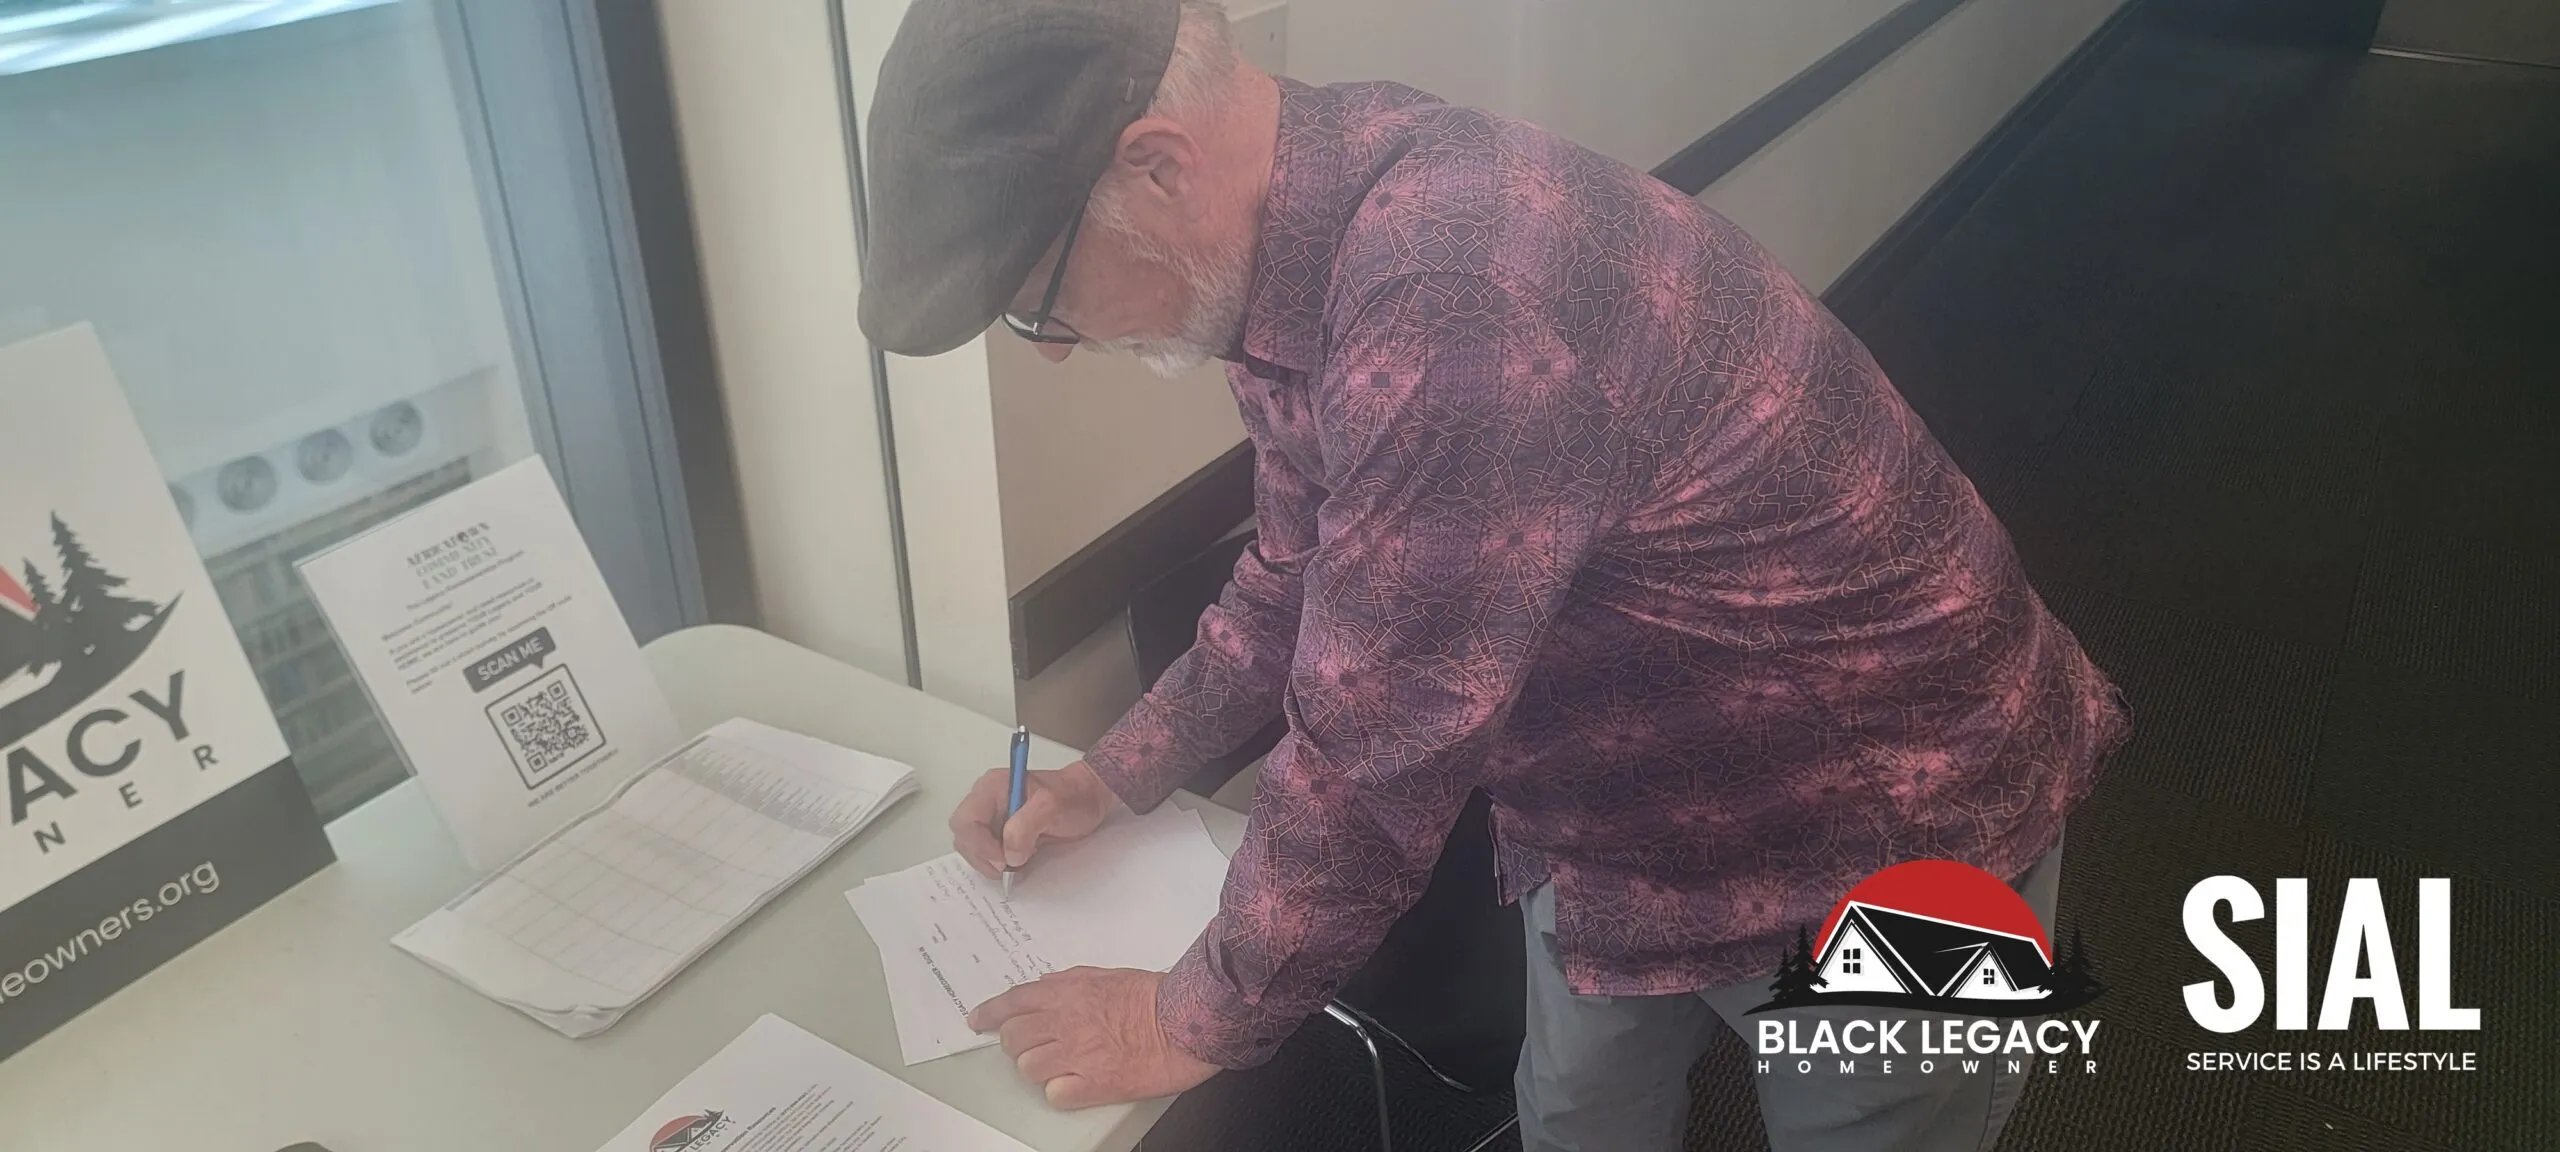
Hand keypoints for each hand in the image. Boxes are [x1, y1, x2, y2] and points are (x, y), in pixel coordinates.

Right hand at [950, 759, 1114, 877]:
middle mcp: (987, 802)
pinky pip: (987, 854)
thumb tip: (1010, 854)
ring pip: (972, 848)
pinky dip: (998, 864)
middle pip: (963, 836)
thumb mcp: (1052, 806)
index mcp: (993, 787)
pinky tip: (1019, 861)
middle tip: (1007, 866)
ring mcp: (993, 819)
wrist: (1089, 799)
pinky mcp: (1000, 834)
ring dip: (990, 862)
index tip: (1002, 859)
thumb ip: (1025, 826)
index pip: (965, 820)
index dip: (979, 844)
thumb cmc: (1073, 796)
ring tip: (1018, 862)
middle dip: (982, 856)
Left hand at [969, 967, 1218, 1107]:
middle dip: (1016, 1043)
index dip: (989, 1013)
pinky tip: (1077, 1083)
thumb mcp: (1107, 975)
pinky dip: (1061, 1091)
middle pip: (1014, 1038)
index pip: (1012, 1001)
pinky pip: (1055, 1094)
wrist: (1186, 1022)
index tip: (978, 1021)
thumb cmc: (1155, 997)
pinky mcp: (1094, 1085)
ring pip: (1028, 1068)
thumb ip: (1070, 982)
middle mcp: (1066, 1022)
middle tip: (1032, 1046)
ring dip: (1040, 1068)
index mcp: (1068, 992)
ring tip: (1062, 1065)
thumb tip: (1045, 987)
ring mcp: (1078, 1055)